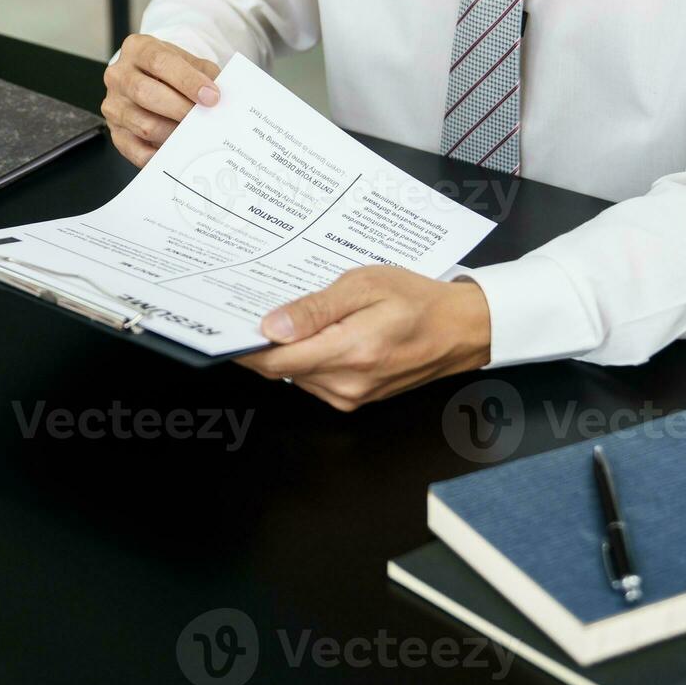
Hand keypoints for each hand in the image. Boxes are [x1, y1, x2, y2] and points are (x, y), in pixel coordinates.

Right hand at [101, 34, 220, 166]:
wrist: (150, 81)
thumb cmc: (172, 72)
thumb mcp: (189, 62)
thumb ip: (205, 75)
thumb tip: (222, 98)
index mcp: (137, 49)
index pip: (159, 62)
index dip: (187, 80)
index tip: (212, 97)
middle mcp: (118, 75)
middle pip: (144, 92)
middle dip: (180, 109)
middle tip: (204, 119)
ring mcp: (113, 105)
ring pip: (143, 125)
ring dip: (173, 134)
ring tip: (194, 135)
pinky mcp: (115, 132)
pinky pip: (136, 150)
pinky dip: (160, 155)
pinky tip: (177, 151)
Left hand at [238, 267, 492, 410]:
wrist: (461, 330)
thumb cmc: (418, 301)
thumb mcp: (365, 286)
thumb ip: (315, 309)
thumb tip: (272, 327)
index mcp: (349, 353)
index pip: (273, 361)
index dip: (243, 346)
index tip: (224, 324)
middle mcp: (346, 384)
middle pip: (280, 368)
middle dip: (263, 342)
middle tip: (252, 306)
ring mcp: (350, 396)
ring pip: (295, 375)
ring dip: (286, 349)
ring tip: (294, 314)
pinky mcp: (354, 398)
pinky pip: (314, 379)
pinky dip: (307, 358)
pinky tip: (316, 332)